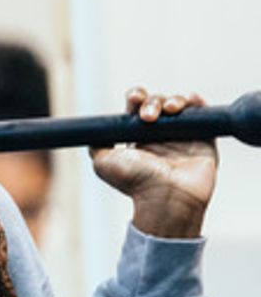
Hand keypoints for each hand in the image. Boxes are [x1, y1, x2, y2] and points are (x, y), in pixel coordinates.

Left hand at [90, 87, 217, 237]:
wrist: (165, 198)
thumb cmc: (134, 182)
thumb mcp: (103, 162)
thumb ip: (97, 144)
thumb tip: (92, 133)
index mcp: (138, 137)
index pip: (137, 108)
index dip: (136, 98)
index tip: (134, 99)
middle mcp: (160, 135)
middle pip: (158, 103)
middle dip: (153, 101)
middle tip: (148, 116)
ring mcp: (183, 137)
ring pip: (180, 105)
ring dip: (174, 100)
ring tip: (170, 109)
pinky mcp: (203, 140)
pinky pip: (203, 115)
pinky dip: (198, 103)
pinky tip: (192, 100)